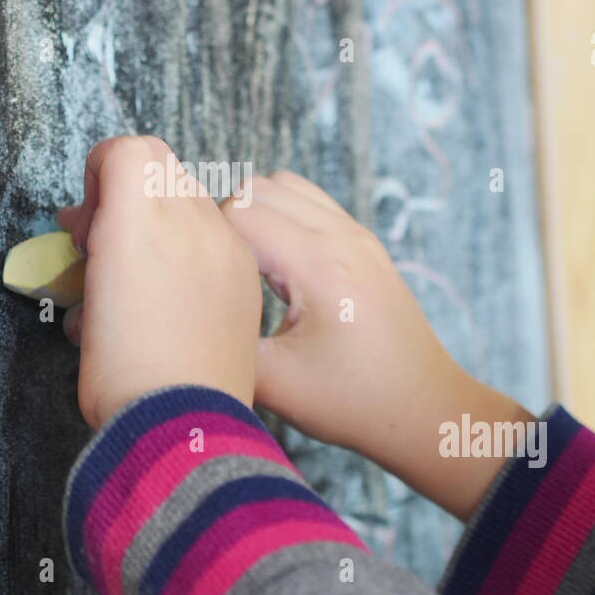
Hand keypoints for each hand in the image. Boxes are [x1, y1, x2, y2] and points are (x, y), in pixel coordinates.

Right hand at [57, 136, 261, 430]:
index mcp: (148, 223)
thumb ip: (92, 247)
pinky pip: (223, 232)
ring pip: (196, 195)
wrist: (185, 431)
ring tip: (143, 264)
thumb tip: (90, 224)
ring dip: (164, 213)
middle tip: (105, 244)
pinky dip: (195, 242)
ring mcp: (232, 249)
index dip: (100, 174)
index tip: (89, 221)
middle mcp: (198, 223)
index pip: (128, 151)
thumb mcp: (89, 303)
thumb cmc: (124, 374)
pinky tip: (175, 291)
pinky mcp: (249, 279)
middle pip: (163, 166)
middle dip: (129, 193)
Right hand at [221, 171, 531, 519]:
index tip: (201, 279)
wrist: (423, 409)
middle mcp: (342, 238)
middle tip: (217, 272)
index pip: (238, 211)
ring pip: (284, 184)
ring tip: (245, 267)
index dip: (208, 241)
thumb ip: (220, 345)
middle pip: (257, 187)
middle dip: (225, 221)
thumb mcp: (274, 385)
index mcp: (321, 268)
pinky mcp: (363, 241)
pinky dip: (282, 217)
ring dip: (255, 214)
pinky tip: (274, 268)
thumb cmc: (354, 403)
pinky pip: (309, 200)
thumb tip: (172, 322)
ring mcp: (357, 234)